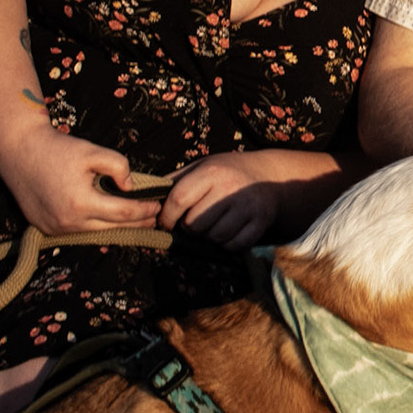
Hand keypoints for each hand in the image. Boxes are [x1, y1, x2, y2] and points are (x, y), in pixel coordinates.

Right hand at [0, 127, 162, 235]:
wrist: (18, 151)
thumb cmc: (57, 148)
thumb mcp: (92, 151)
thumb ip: (118, 166)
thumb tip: (130, 187)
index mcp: (80, 203)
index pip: (123, 213)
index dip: (144, 210)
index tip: (158, 204)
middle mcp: (67, 222)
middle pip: (112, 228)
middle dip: (136, 223)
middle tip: (154, 216)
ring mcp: (55, 229)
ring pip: (96, 233)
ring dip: (117, 226)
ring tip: (136, 219)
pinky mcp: (45, 229)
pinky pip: (79, 231)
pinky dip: (95, 226)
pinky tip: (108, 219)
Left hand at [157, 153, 281, 249]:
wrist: (269, 175)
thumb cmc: (226, 172)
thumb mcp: (201, 166)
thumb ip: (174, 181)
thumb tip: (143, 197)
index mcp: (211, 171)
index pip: (178, 200)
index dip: (166, 217)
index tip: (166, 222)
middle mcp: (229, 187)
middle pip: (195, 224)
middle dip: (189, 228)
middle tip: (194, 223)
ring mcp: (247, 205)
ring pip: (214, 237)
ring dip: (208, 237)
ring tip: (212, 226)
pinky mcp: (261, 221)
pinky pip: (234, 245)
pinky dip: (227, 245)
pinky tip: (227, 232)